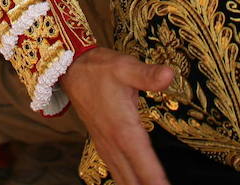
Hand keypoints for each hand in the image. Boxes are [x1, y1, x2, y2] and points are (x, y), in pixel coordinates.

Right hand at [61, 47, 175, 184]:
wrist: (71, 69)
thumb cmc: (99, 69)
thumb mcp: (125, 67)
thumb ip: (148, 74)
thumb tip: (169, 74)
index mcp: (123, 129)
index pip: (144, 164)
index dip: (156, 181)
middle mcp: (114, 143)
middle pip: (133, 178)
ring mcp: (106, 146)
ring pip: (123, 177)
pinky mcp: (102, 144)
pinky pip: (116, 171)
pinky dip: (125, 181)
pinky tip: (131, 184)